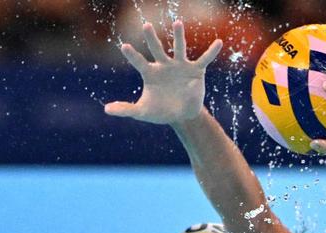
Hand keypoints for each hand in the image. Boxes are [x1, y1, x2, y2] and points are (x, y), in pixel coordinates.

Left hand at [104, 20, 222, 125]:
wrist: (182, 115)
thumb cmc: (160, 110)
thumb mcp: (142, 111)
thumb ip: (126, 109)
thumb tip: (106, 110)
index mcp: (150, 73)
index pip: (139, 62)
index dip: (132, 55)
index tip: (124, 46)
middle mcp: (164, 65)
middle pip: (157, 49)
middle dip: (151, 39)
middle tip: (146, 26)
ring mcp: (180, 66)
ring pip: (179, 48)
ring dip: (178, 37)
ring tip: (177, 23)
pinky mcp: (195, 70)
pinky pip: (204, 59)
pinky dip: (211, 52)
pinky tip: (219, 42)